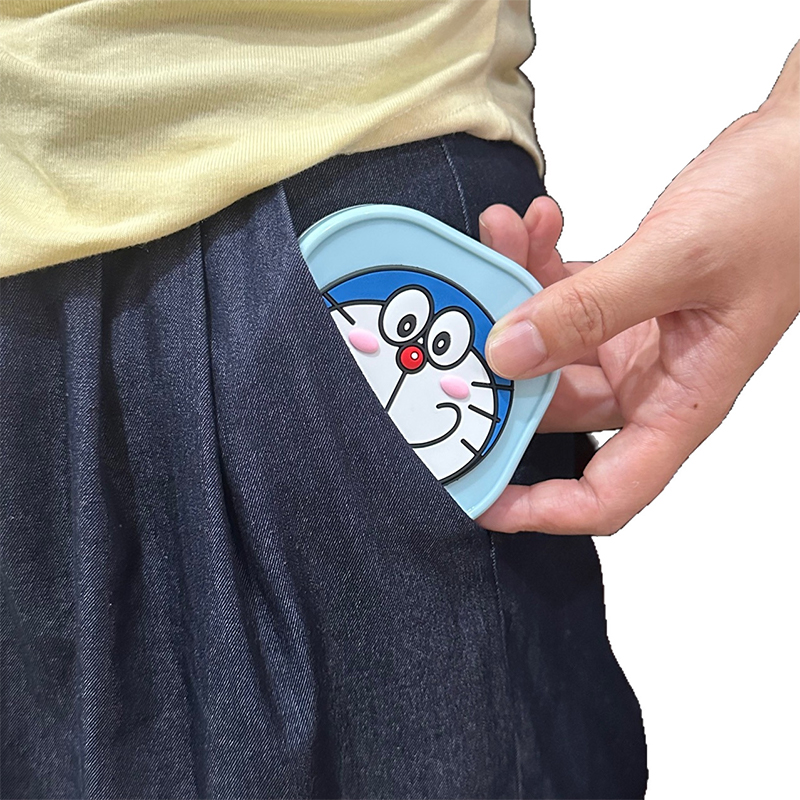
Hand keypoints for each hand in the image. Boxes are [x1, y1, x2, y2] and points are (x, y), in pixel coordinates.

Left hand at [477, 44, 798, 535]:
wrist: (797, 152)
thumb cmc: (778, 209)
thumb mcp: (680, 260)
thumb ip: (590, 309)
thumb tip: (508, 353)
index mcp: (681, 401)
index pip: (609, 493)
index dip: (543, 509)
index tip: (479, 495)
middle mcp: (651, 380)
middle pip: (553, 411)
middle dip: (501, 370)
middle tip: (459, 328)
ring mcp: (631, 339)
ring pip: (544, 345)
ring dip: (514, 293)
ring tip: (502, 238)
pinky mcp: (619, 300)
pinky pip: (557, 298)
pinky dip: (536, 264)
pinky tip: (533, 223)